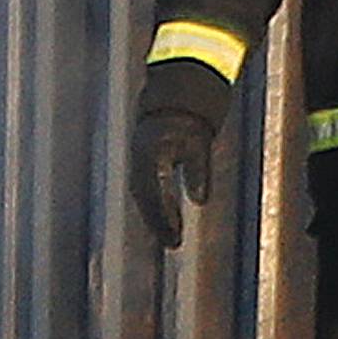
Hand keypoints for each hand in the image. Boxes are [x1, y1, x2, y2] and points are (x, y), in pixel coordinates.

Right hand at [130, 109, 213, 247]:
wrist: (174, 95)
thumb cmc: (188, 118)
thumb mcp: (198, 143)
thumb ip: (198, 172)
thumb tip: (199, 200)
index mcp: (151, 155)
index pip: (155, 194)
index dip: (164, 217)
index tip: (175, 237)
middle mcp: (140, 159)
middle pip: (145, 198)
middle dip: (157, 222)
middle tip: (172, 243)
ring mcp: (138, 159)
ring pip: (143, 195)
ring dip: (153, 215)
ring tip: (167, 236)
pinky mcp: (142, 160)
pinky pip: (144, 189)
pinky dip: (152, 205)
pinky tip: (163, 217)